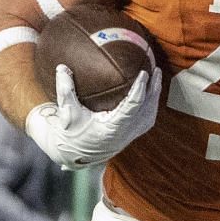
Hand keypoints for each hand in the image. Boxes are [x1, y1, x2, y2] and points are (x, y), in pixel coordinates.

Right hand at [25, 65, 159, 169]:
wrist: (74, 153)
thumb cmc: (71, 132)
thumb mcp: (67, 113)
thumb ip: (65, 90)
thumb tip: (62, 67)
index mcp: (113, 128)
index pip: (133, 106)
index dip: (140, 88)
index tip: (144, 72)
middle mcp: (125, 133)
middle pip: (147, 109)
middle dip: (154, 89)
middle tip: (156, 69)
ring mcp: (130, 136)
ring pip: (150, 114)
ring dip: (155, 95)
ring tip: (157, 76)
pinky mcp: (131, 135)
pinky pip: (148, 119)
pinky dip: (152, 104)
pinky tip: (152, 91)